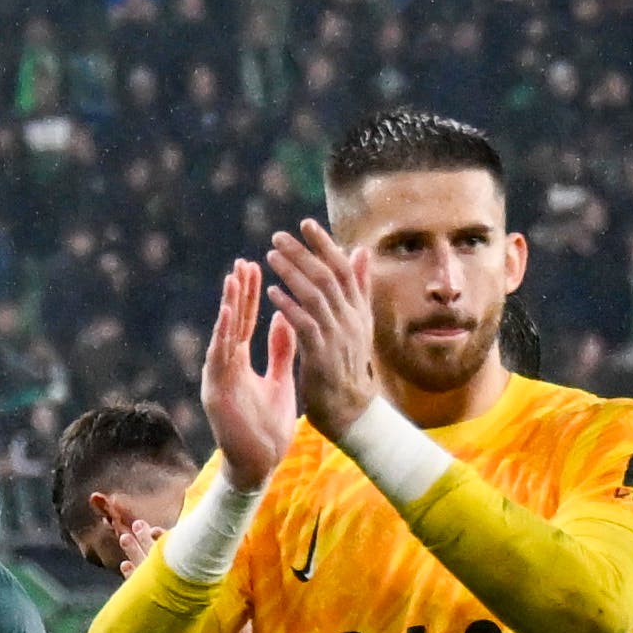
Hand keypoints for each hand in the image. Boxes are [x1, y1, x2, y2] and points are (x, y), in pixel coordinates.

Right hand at [192, 260, 297, 484]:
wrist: (259, 466)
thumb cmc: (267, 427)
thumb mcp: (279, 380)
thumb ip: (280, 350)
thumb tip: (284, 317)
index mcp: (239, 363)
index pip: (244, 321)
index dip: (249, 295)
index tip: (253, 266)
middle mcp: (224, 366)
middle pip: (231, 322)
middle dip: (238, 293)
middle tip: (243, 262)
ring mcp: (218, 379)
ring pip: (222, 336)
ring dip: (228, 307)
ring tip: (233, 280)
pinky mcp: (216, 393)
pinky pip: (218, 359)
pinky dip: (222, 335)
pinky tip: (227, 314)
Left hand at [258, 219, 384, 433]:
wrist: (351, 408)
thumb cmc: (349, 362)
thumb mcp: (359, 322)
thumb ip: (359, 286)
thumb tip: (361, 250)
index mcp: (358, 309)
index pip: (344, 268)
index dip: (325, 244)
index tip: (305, 223)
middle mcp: (351, 318)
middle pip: (327, 276)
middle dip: (303, 253)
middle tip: (278, 236)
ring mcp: (338, 336)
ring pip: (315, 296)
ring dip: (292, 273)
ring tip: (270, 256)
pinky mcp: (322, 354)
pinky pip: (304, 323)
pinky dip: (288, 305)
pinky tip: (271, 292)